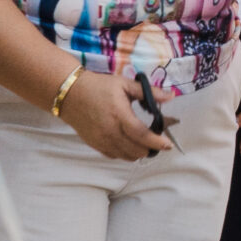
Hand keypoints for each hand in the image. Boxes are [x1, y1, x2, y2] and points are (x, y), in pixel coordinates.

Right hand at [58, 69, 172, 161]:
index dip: (157, 142)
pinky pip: (114, 156)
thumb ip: (148, 92)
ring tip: (144, 143)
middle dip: (150, 148)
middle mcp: (110, 131)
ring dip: (138, 153)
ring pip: (126, 156)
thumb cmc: (98, 87)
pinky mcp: (94, 144)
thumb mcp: (124, 84)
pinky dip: (125, 153)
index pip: (141, 135)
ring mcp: (101, 140)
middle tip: (157, 141)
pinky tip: (128, 144)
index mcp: (119, 114)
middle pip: (136, 150)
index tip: (168, 144)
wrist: (69, 94)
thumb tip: (170, 96)